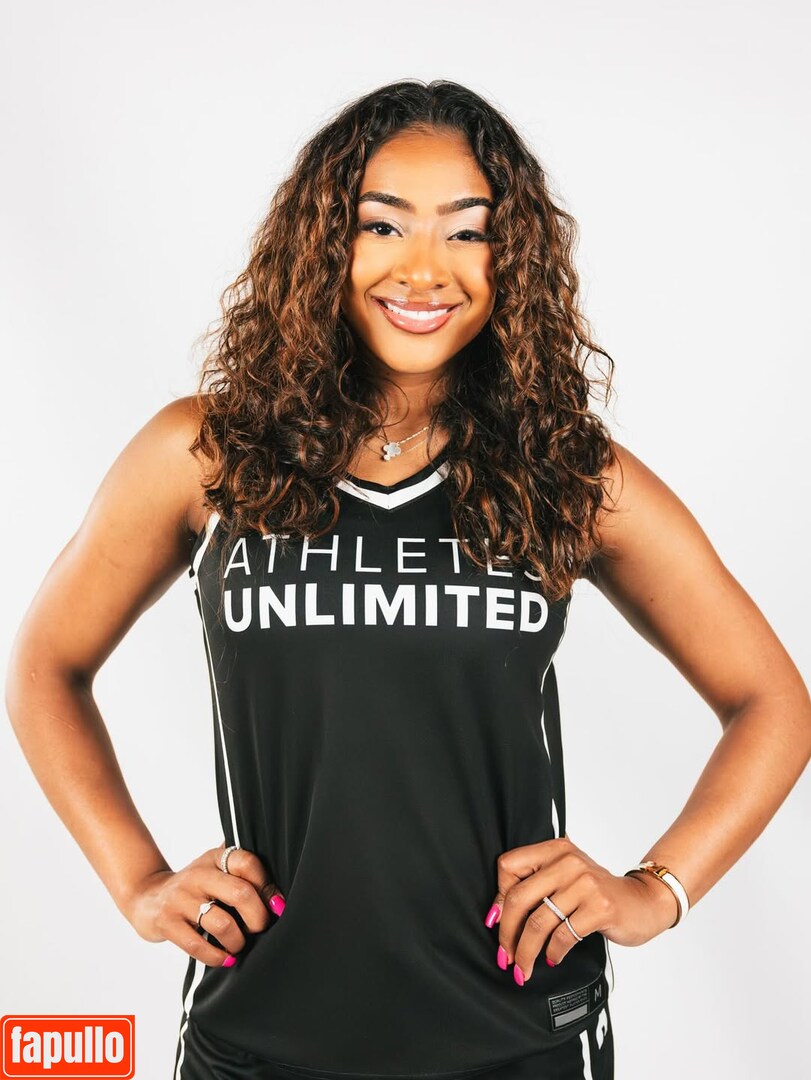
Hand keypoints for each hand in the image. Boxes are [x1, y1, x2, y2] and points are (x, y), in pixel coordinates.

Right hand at [123, 842, 286, 967]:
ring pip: (222, 923)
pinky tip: (225, 958)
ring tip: (239, 945)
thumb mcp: (215, 866)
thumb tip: (281, 887)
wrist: (147, 896)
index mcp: (215, 858)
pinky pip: (197, 945)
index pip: (248, 863)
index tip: (277, 906)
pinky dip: (217, 957)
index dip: (267, 886)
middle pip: (240, 894)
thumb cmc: (195, 886)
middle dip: (258, 918)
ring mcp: (180, 898)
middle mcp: (198, 874)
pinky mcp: (166, 922)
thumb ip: (241, 866)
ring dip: (238, 941)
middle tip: (259, 929)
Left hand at [483, 835, 678, 983]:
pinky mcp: (600, 907)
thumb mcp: (566, 877)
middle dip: (506, 933)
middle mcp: (568, 861)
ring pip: (539, 922)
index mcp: (555, 849)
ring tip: (523, 967)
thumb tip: (496, 913)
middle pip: (519, 898)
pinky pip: (563, 935)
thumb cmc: (598, 893)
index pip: (509, 866)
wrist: (644, 902)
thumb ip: (535, 884)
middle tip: (505, 956)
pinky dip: (553, 952)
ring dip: (526, 952)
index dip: (498, 898)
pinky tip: (552, 958)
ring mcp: (585, 883)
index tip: (495, 922)